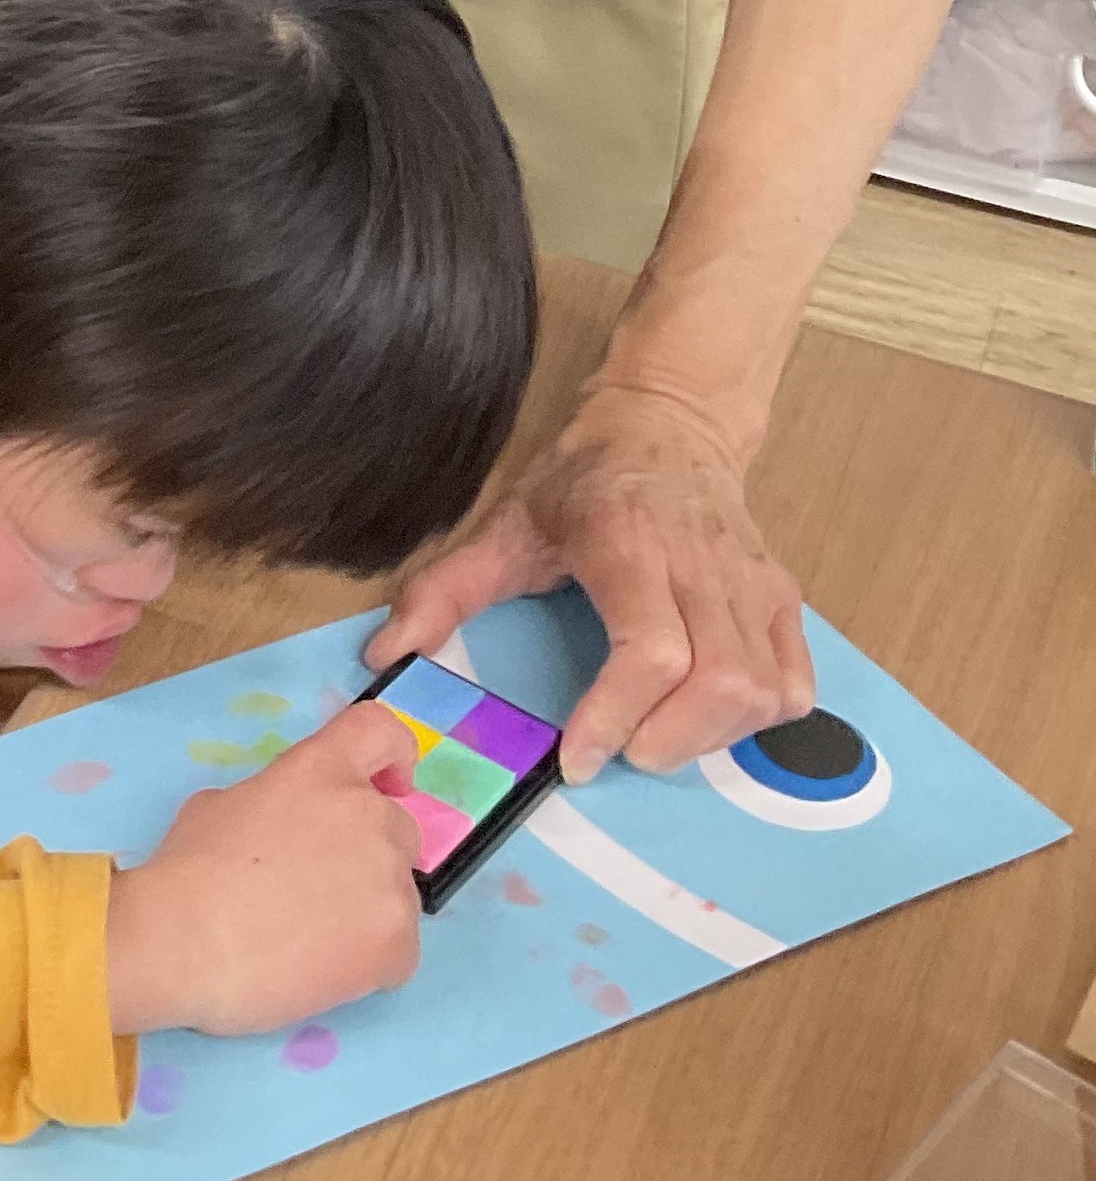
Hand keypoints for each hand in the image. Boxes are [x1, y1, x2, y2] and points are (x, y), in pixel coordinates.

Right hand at [106, 702, 422, 1036]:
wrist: (184, 945)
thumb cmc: (185, 874)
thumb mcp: (217, 807)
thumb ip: (271, 803)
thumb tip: (281, 828)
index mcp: (321, 772)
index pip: (379, 733)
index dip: (393, 756)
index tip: (392, 783)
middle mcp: (367, 815)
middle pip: (397, 829)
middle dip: (366, 856)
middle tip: (315, 892)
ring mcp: (388, 880)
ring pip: (396, 895)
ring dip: (363, 913)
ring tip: (304, 942)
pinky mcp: (397, 942)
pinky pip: (397, 952)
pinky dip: (367, 965)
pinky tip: (317, 971)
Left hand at [365, 386, 814, 782]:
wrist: (668, 423)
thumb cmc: (583, 480)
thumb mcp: (502, 522)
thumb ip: (443, 590)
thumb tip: (386, 654)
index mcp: (629, 543)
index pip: (651, 651)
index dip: (617, 716)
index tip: (578, 757)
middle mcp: (702, 564)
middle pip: (717, 683)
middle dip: (665, 741)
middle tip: (615, 752)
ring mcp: (752, 583)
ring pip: (762, 690)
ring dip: (709, 738)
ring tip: (653, 737)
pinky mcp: (781, 598)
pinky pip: (794, 682)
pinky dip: (757, 720)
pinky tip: (705, 718)